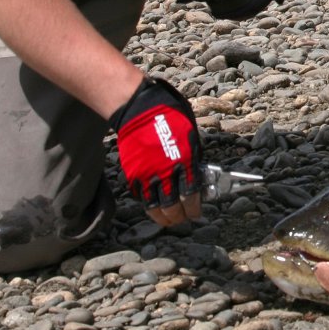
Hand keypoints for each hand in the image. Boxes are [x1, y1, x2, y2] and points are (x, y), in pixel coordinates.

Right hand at [109, 75, 203, 225]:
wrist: (142, 109)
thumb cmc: (172, 119)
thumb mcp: (192, 139)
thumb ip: (193, 162)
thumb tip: (196, 179)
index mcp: (185, 162)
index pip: (191, 195)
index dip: (194, 208)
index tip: (195, 212)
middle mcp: (165, 172)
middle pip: (172, 206)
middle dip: (179, 217)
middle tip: (182, 218)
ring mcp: (147, 174)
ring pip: (154, 206)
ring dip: (162, 217)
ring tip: (168, 220)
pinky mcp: (132, 173)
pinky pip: (140, 195)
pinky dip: (147, 203)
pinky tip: (153, 205)